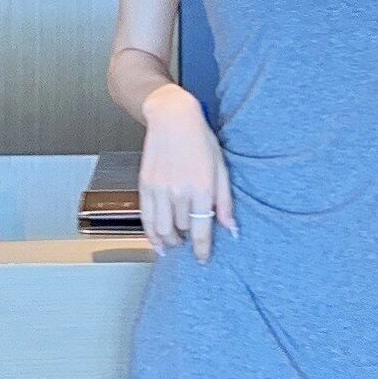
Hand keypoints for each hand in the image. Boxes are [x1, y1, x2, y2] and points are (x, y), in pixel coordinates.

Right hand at [138, 87, 233, 262]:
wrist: (173, 118)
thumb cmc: (201, 141)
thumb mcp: (221, 169)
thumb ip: (225, 202)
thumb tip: (232, 230)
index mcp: (201, 188)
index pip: (201, 230)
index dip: (202, 250)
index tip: (203, 259)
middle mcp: (179, 191)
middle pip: (182, 229)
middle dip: (187, 239)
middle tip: (192, 242)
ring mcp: (159, 189)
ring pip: (162, 229)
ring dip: (170, 241)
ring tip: (176, 243)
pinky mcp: (145, 185)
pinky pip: (146, 218)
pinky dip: (151, 235)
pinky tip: (158, 244)